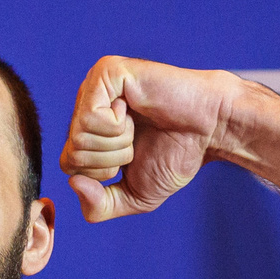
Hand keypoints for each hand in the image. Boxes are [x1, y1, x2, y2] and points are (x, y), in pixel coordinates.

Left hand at [58, 58, 251, 221]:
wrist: (211, 130)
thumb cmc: (176, 156)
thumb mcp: (133, 196)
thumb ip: (98, 207)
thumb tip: (72, 184)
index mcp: (88, 127)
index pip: (68, 164)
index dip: (102, 174)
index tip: (132, 156)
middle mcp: (86, 103)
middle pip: (72, 152)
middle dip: (110, 160)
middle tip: (137, 141)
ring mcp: (94, 84)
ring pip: (79, 137)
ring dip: (117, 144)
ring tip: (138, 126)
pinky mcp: (106, 71)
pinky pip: (90, 118)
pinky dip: (117, 127)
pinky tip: (135, 110)